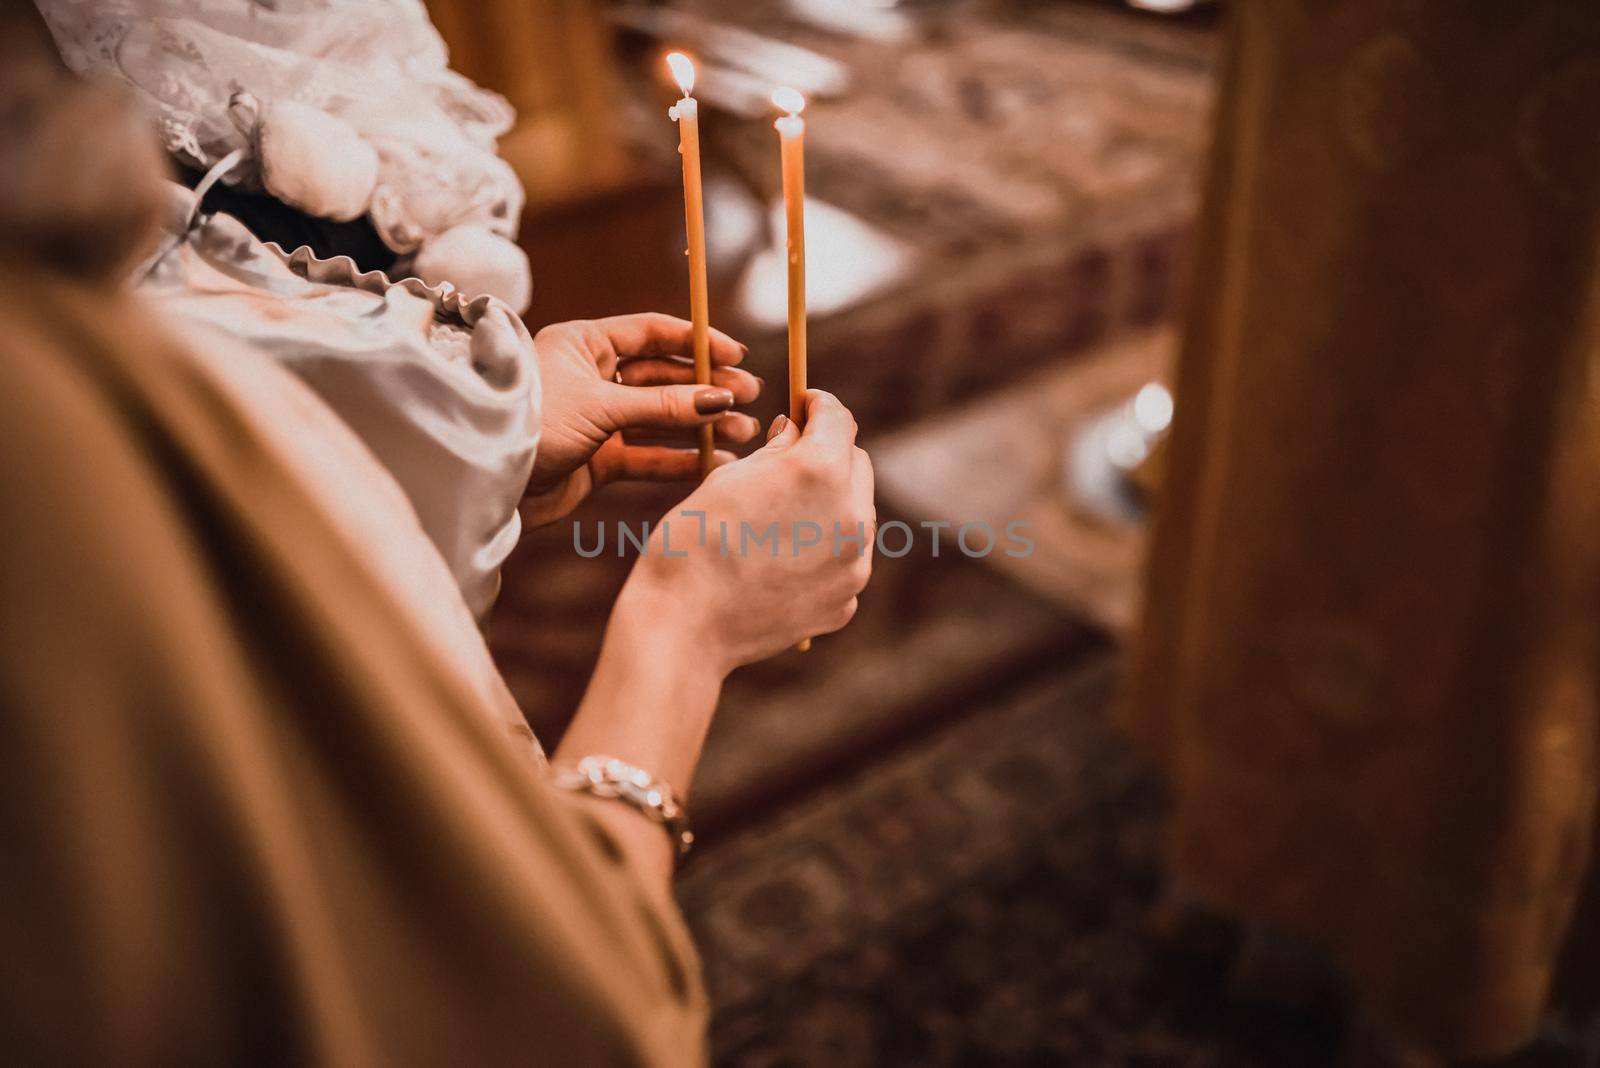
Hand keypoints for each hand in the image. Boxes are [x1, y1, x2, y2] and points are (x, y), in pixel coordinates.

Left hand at [523, 314, 762, 524]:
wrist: (487, 481)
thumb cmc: (532, 425)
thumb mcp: (601, 408)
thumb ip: (663, 406)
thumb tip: (720, 399)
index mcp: (585, 343)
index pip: (653, 333)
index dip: (697, 343)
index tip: (738, 355)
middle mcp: (593, 376)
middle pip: (663, 376)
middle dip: (707, 387)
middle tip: (750, 396)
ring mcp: (597, 418)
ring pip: (660, 418)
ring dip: (701, 425)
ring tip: (743, 432)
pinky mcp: (597, 459)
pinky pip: (647, 456)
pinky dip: (679, 459)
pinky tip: (713, 462)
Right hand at [618, 390, 875, 673]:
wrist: (685, 626)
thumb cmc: (692, 542)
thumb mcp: (729, 477)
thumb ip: (777, 449)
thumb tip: (796, 430)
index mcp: (819, 470)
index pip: (838, 418)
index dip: (818, 405)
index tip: (805, 405)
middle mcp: (851, 514)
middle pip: (857, 464)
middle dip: (829, 454)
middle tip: (789, 459)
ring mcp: (854, 563)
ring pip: (855, 513)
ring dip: (830, 503)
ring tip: (781, 514)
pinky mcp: (846, 600)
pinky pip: (845, 559)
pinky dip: (823, 550)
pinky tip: (781, 560)